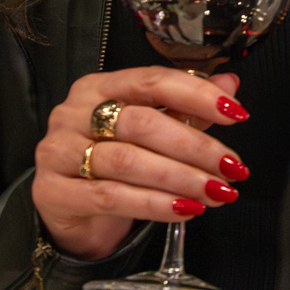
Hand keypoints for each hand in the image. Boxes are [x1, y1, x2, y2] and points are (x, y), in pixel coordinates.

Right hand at [32, 65, 249, 260]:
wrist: (66, 209)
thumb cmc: (110, 162)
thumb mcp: (148, 131)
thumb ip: (185, 108)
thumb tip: (229, 85)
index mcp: (98, 87)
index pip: (150, 81)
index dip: (196, 94)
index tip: (235, 113)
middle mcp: (74, 113)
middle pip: (141, 123)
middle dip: (195, 146)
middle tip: (231, 166)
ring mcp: (59, 151)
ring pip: (128, 162)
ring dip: (181, 178)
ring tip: (216, 191)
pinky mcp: (54, 191)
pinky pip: (111, 197)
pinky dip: (155, 205)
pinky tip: (185, 209)